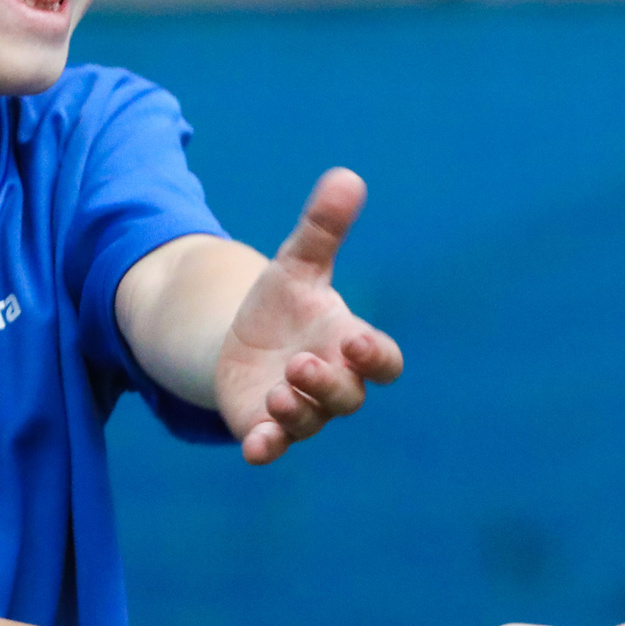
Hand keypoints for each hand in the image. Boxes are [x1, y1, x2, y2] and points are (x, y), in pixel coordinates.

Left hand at [213, 169, 404, 463]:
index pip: (383, 362)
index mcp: (348, 344)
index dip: (376, 358)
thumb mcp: (296, 263)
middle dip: (327, 384)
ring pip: (311, 423)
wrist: (241, 340)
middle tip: (299, 365)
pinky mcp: (265, 427)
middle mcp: (331, 384)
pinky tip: (256, 447)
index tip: (354, 343)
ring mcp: (300, 410)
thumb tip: (347, 177)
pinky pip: (274, 446)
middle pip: (348, 397)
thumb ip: (322, 228)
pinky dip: (268, 448)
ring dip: (297, 412)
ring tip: (277, 391)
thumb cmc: (283, 303)